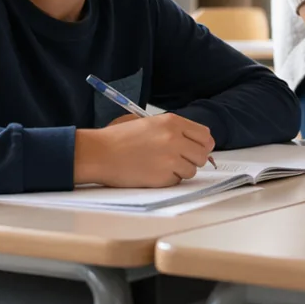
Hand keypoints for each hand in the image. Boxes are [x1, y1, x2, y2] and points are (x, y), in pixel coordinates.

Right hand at [75, 113, 213, 186]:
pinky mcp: (163, 177)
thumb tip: (193, 142)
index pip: (205, 135)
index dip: (202, 144)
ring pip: (191, 170)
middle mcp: (175, 139)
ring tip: (160, 165)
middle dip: (193, 159)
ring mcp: (170, 159)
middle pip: (202, 155)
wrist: (99, 153)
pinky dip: (168, 180)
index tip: (196, 149)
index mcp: (172, 122)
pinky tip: (152, 173)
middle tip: (180, 160)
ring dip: (180, 171)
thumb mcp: (148, 122)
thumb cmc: (119, 138)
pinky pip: (176, 181)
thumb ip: (172, 130)